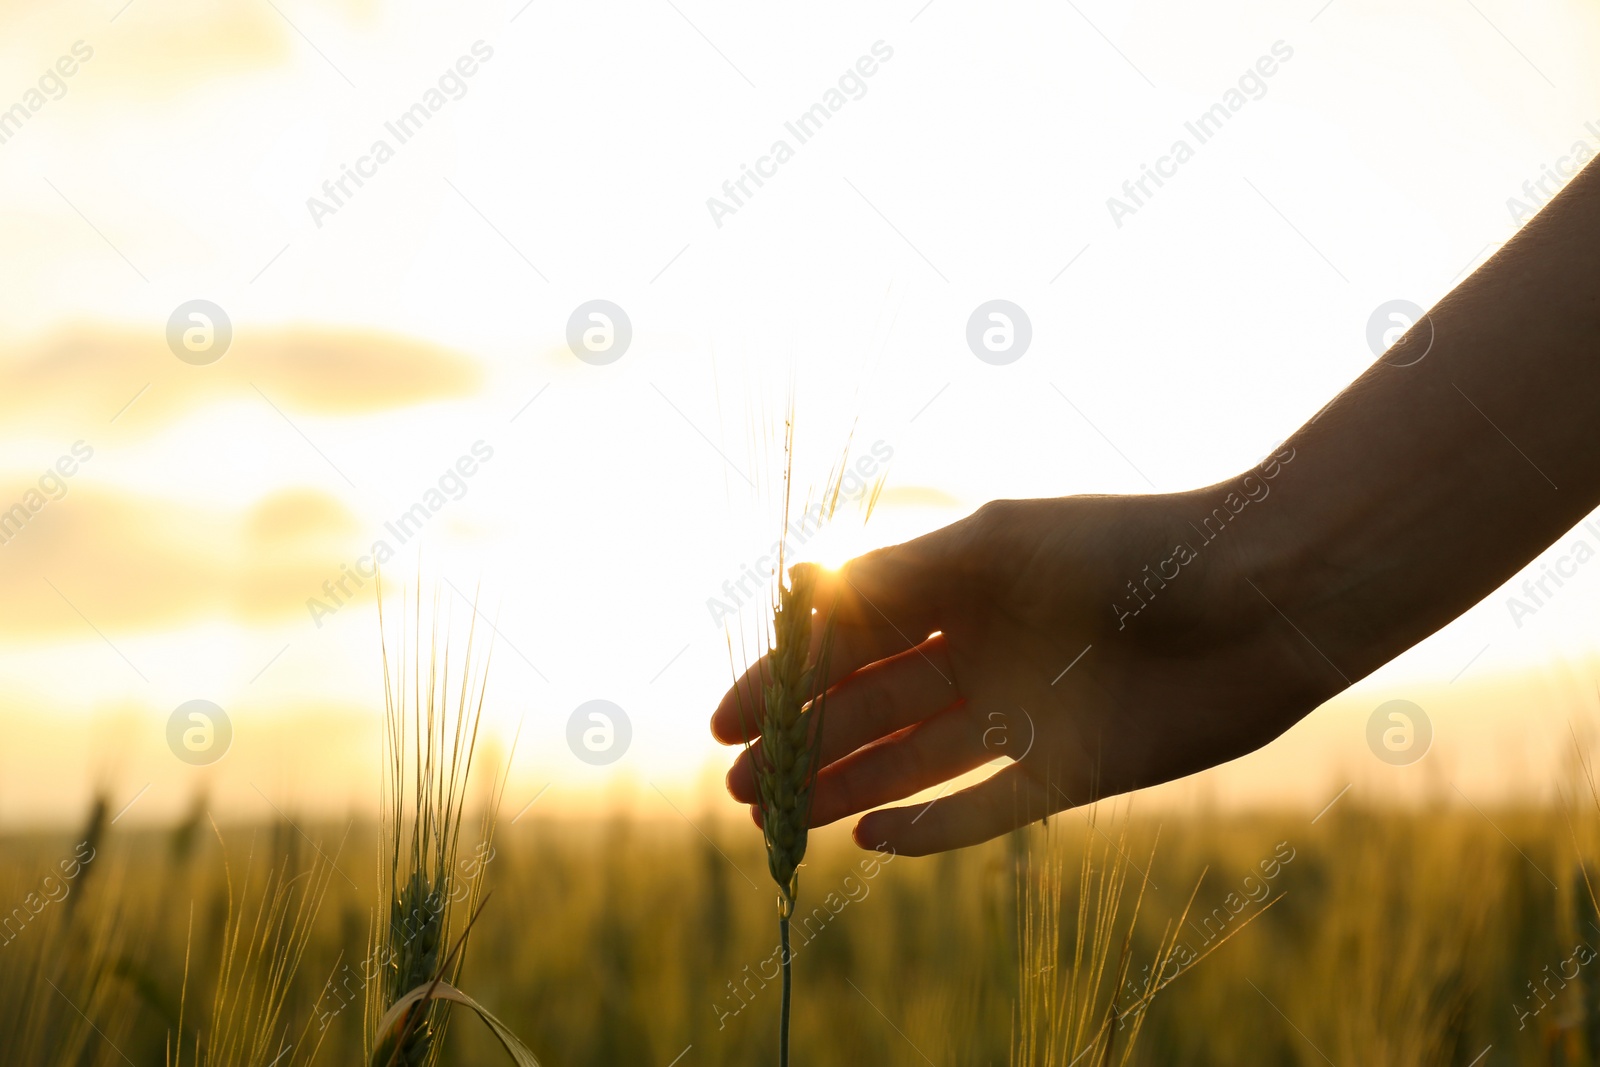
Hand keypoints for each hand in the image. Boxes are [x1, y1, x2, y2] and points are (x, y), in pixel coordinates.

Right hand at [711, 488, 1338, 855]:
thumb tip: (798, 599)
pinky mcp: (1064, 771)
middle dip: (801, 745)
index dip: (783, 680)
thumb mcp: (997, 544)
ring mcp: (1018, 713)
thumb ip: (897, 577)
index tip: (725, 721)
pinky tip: (871, 838)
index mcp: (955, 587)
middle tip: (739, 788)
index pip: (847, 642)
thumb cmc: (1127, 549)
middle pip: (869, 708)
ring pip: (910, 762)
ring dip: (844, 788)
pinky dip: (928, 827)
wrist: (1258, 600)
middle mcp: (979, 650)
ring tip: (779, 819)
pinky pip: (981, 808)